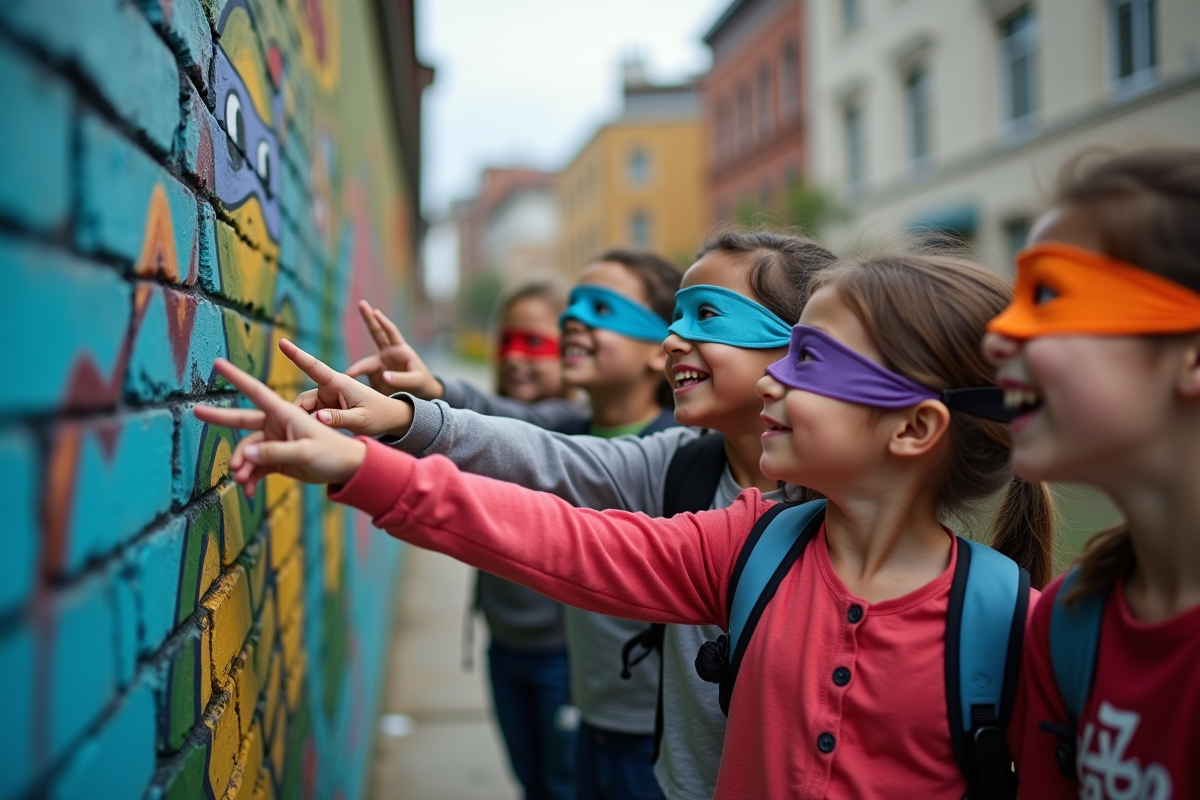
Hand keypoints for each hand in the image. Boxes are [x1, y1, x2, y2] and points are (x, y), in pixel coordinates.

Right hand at [192, 359, 366, 496]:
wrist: (348, 469)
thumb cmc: (333, 453)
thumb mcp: (305, 452)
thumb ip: (274, 453)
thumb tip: (245, 455)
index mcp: (285, 413)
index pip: (256, 391)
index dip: (237, 377)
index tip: (218, 363)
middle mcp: (277, 424)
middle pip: (243, 420)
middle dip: (220, 418)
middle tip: (196, 412)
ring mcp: (276, 441)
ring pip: (248, 451)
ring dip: (243, 465)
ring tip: (242, 480)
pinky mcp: (277, 458)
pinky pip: (256, 467)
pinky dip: (251, 478)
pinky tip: (249, 491)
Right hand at [280, 339, 414, 437]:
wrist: (390, 418)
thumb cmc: (380, 415)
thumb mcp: (362, 420)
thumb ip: (340, 419)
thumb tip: (316, 417)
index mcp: (341, 383)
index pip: (315, 367)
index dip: (297, 355)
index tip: (282, 342)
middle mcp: (331, 387)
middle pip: (304, 399)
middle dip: (297, 414)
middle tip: (294, 432)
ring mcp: (328, 397)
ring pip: (305, 409)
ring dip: (303, 421)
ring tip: (307, 438)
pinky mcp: (327, 406)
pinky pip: (310, 414)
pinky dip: (308, 423)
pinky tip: (310, 436)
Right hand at [346, 300, 444, 398]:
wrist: (420, 395)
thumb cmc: (422, 384)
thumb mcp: (416, 381)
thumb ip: (402, 378)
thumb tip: (383, 376)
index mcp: (401, 351)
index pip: (391, 333)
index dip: (383, 322)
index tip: (375, 312)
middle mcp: (389, 354)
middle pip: (376, 333)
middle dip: (368, 318)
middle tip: (361, 303)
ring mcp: (380, 364)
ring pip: (366, 362)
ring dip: (357, 368)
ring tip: (349, 374)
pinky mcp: (375, 376)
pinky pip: (364, 376)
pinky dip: (357, 379)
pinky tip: (348, 384)